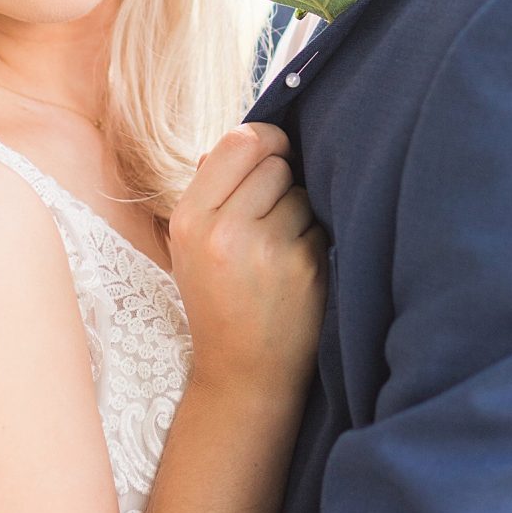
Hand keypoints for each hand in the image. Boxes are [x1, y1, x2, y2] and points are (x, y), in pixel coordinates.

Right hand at [169, 124, 326, 400]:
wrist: (242, 375)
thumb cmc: (219, 298)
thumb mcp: (192, 245)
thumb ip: (212, 187)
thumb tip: (250, 137)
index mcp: (189, 218)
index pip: (238, 140)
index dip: (265, 141)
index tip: (274, 153)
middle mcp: (223, 231)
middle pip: (275, 163)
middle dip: (280, 181)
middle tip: (268, 219)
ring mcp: (267, 250)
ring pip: (302, 192)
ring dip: (299, 212)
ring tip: (278, 251)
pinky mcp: (306, 268)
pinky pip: (322, 224)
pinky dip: (315, 241)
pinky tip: (296, 273)